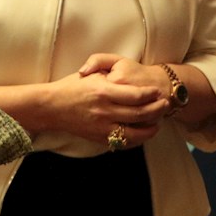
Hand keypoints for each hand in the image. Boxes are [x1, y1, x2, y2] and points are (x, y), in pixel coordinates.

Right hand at [33, 53, 166, 147]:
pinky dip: (135, 139)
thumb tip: (129, 80)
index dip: (150, 94)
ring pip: (134, 132)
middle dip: (156, 110)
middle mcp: (104, 110)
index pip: (136, 95)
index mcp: (103, 91)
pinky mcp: (98, 137)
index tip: (157, 92)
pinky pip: (122, 142)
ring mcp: (101, 126)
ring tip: (158, 123)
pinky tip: (141, 133)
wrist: (51, 106)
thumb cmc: (71, 87)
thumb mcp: (90, 73)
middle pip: (139, 113)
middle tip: (165, 105)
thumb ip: (109, 74)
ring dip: (150, 128)